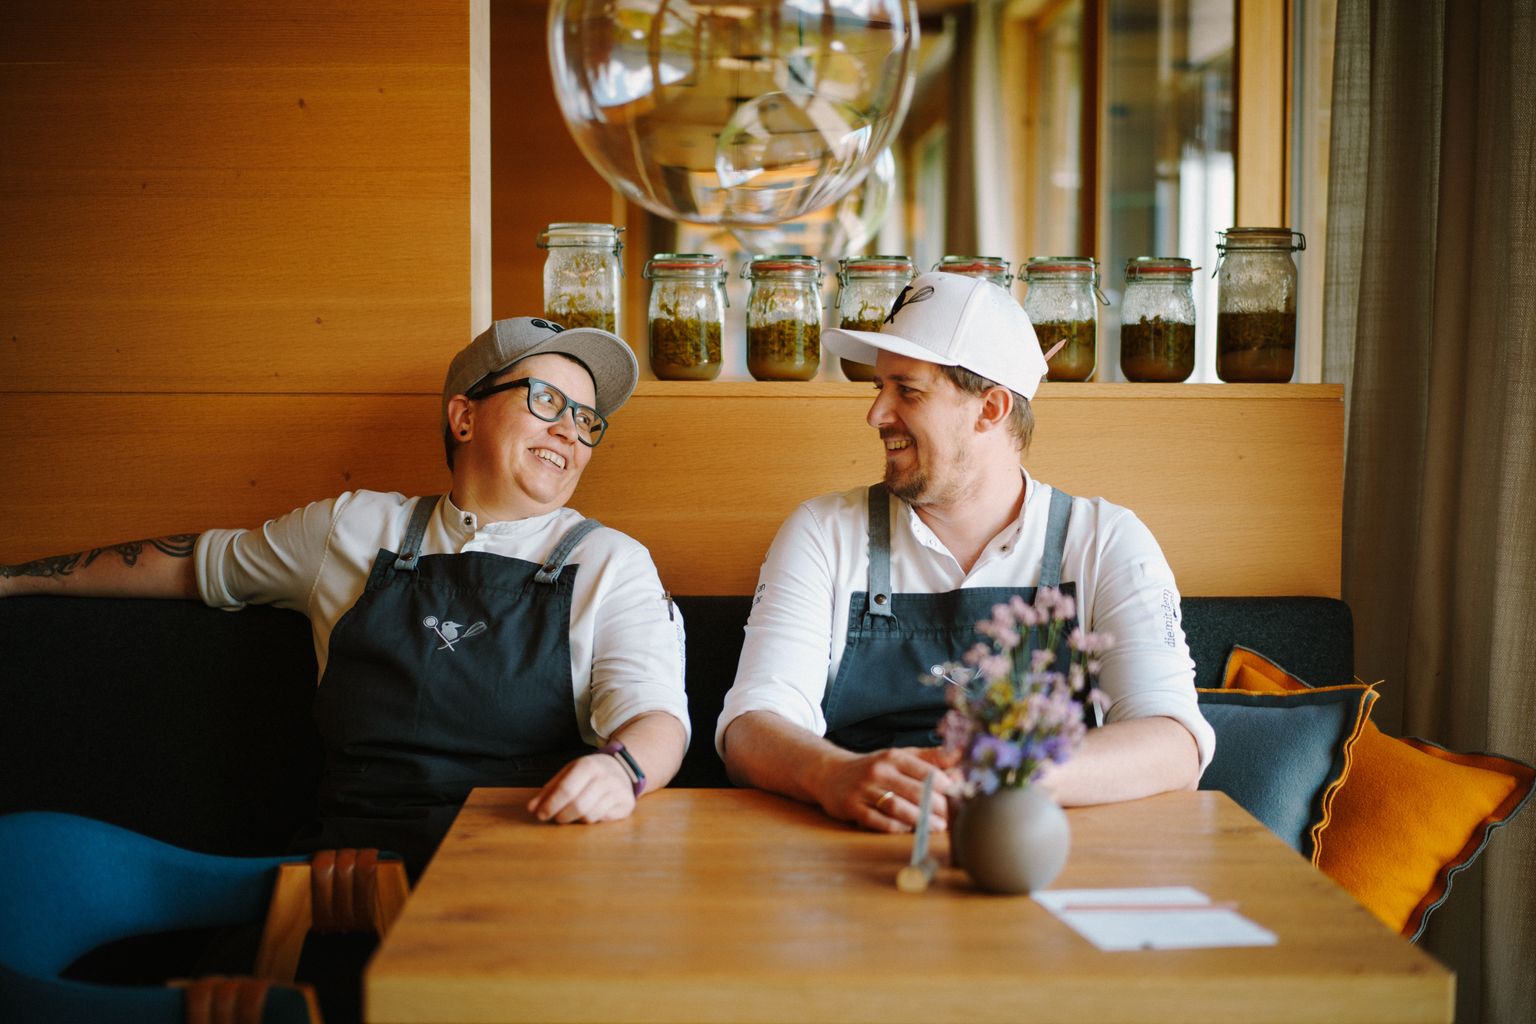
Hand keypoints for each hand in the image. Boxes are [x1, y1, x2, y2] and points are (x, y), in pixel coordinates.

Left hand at [527, 752, 636, 823]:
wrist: (622, 768)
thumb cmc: (589, 773)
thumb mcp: (569, 773)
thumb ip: (550, 790)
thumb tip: (532, 808)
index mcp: (588, 765)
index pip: (566, 789)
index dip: (551, 805)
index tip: (540, 815)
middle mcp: (605, 777)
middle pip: (578, 805)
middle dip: (561, 816)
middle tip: (555, 818)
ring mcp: (618, 791)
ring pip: (590, 816)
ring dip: (575, 820)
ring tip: (571, 815)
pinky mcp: (626, 804)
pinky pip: (602, 820)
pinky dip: (590, 820)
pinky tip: (587, 813)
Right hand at [815, 747, 957, 833]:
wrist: (830, 773)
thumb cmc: (874, 767)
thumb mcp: (899, 756)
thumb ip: (929, 758)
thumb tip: (960, 755)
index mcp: (894, 757)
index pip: (926, 771)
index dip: (947, 786)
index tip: (961, 797)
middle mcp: (878, 770)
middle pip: (915, 791)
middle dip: (938, 806)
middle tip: (954, 818)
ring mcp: (863, 789)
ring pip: (897, 807)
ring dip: (921, 819)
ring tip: (938, 827)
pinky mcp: (851, 807)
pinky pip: (878, 820)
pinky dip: (896, 827)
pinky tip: (910, 830)